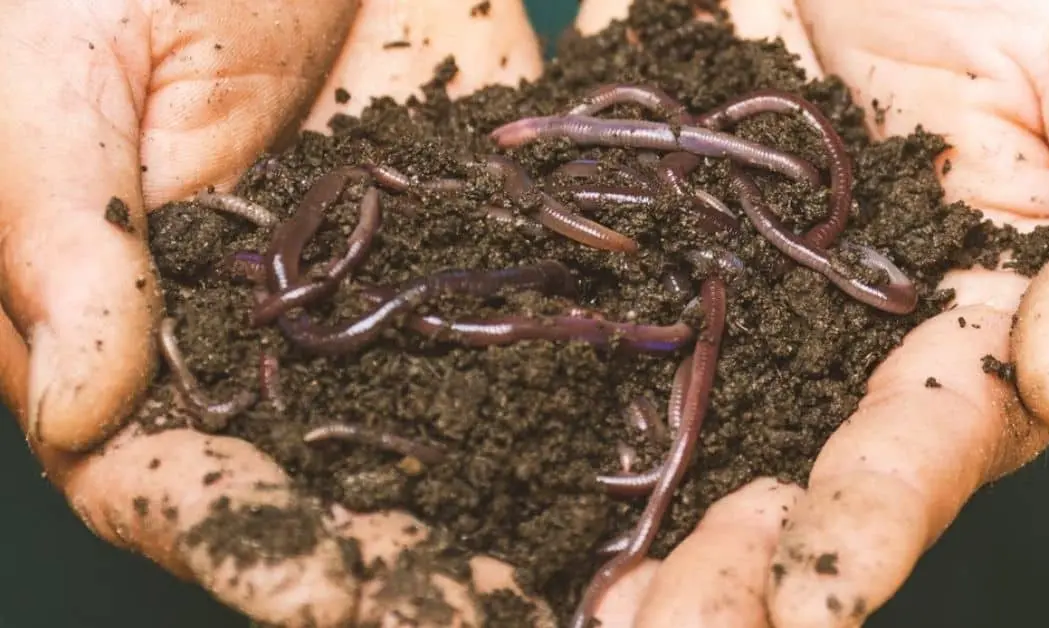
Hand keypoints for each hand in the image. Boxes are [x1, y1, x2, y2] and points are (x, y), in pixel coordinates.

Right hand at [0, 1, 556, 624]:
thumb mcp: (53, 77)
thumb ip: (64, 235)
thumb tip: (80, 411)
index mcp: (122, 316)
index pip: (163, 471)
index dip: (239, 541)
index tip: (327, 595)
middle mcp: (253, 329)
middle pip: (313, 477)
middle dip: (389, 558)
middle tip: (473, 616)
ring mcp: (366, 284)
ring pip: (425, 417)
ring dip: (490, 502)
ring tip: (555, 578)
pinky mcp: (459, 226)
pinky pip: (511, 308)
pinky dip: (566, 377)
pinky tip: (623, 442)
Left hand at [570, 0, 1048, 624]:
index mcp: (971, 322)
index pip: (921, 446)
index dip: (868, 529)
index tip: (805, 613)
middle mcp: (847, 330)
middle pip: (781, 466)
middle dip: (720, 568)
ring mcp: (743, 278)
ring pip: (677, 410)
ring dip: (619, 509)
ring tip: (572, 602)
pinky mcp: (660, 215)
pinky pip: (599, 289)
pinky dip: (542, 362)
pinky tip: (479, 434)